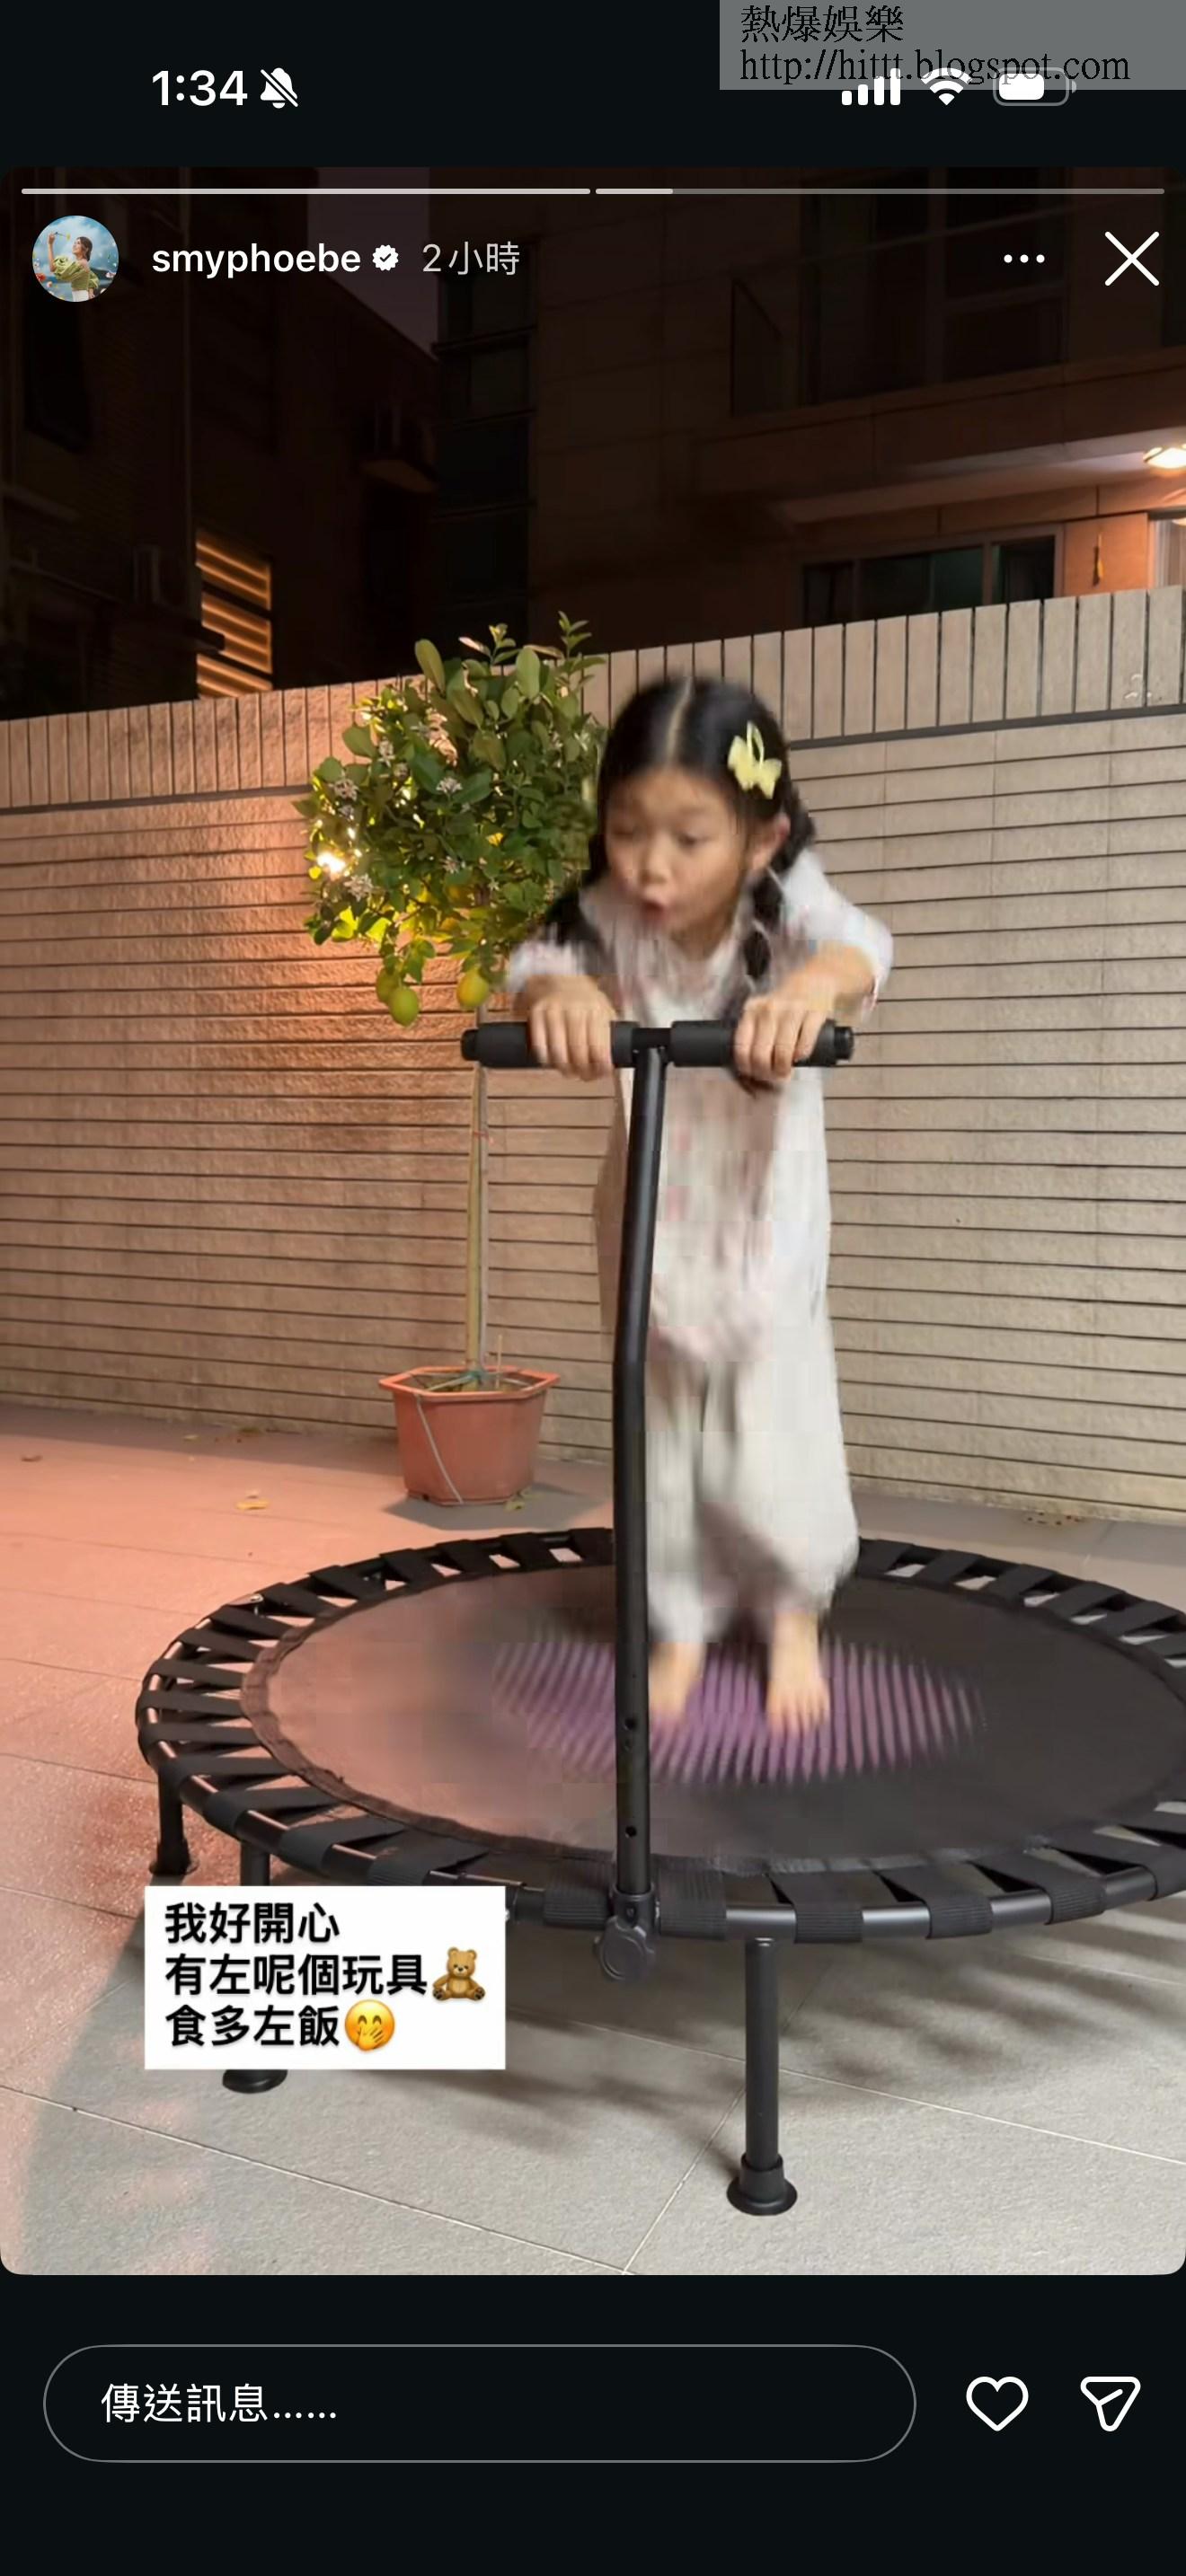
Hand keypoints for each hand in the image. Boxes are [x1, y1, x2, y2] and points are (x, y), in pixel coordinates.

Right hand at [526, 977, 616, 1079]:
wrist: (559, 979)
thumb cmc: (585, 1001)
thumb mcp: (604, 1010)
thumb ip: (609, 1034)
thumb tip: (614, 1062)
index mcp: (596, 1010)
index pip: (600, 1048)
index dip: (601, 1067)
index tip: (601, 1073)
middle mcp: (575, 1009)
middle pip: (578, 1053)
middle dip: (582, 1071)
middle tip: (583, 1075)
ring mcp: (554, 1010)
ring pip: (558, 1052)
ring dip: (564, 1068)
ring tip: (568, 1071)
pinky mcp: (537, 1013)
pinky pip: (540, 1045)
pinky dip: (546, 1058)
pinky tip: (552, 1061)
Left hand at [733, 968, 836, 1083]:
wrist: (814, 981)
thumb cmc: (784, 1005)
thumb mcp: (762, 1012)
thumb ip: (753, 1033)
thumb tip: (749, 1068)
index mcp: (751, 1011)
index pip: (741, 1048)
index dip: (747, 1068)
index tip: (754, 1074)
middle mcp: (769, 1010)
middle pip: (760, 1055)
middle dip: (766, 1073)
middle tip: (772, 1076)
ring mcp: (792, 1010)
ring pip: (782, 1053)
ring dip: (783, 1069)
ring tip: (786, 1071)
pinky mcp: (814, 1013)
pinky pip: (804, 1045)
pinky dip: (801, 1056)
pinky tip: (799, 1057)